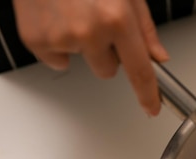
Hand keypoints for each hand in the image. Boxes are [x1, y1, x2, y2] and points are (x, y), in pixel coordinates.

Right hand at [12, 0, 168, 115]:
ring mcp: (62, 37)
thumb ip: (144, 27)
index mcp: (118, 19)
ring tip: (73, 13)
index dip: (148, 94)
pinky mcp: (37, 40)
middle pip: (109, 70)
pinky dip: (57, 43)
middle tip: (94, 20)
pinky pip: (56, 59)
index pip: (140, 71)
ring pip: (84, 64)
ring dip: (83, 46)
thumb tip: (157, 57)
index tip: (151, 107)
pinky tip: (55, 18)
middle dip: (106, 51)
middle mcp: (91, 31)